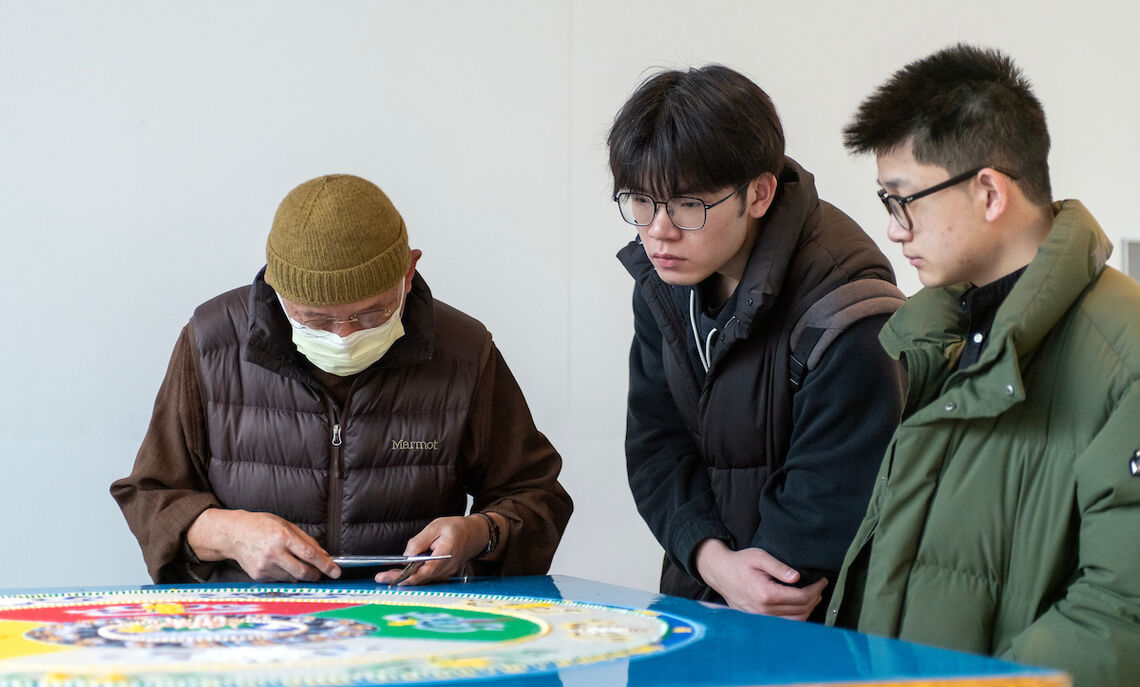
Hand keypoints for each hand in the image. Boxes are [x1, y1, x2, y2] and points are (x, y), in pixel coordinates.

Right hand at [186, 508, 339, 581]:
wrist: (234, 534)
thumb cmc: (262, 526)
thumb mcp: (286, 525)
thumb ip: (306, 540)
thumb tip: (324, 555)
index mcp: (282, 537)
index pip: (310, 555)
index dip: (326, 565)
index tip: (336, 571)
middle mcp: (273, 553)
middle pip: (303, 572)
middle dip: (316, 574)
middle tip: (320, 572)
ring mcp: (265, 566)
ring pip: (293, 578)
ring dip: (301, 574)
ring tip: (295, 562)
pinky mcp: (259, 576)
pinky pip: (281, 580)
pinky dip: (287, 575)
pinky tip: (280, 564)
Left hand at [374, 514, 496, 585]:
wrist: (475, 534)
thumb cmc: (457, 528)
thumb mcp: (436, 527)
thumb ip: (420, 541)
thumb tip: (406, 556)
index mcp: (445, 555)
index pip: (425, 571)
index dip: (408, 577)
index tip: (393, 578)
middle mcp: (446, 568)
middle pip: (420, 578)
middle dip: (399, 579)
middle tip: (380, 578)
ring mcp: (445, 573)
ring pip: (422, 579)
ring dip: (404, 579)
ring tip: (385, 576)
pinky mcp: (443, 573)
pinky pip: (426, 577)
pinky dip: (413, 576)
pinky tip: (400, 574)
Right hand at [694, 539, 826, 619]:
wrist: (720, 572)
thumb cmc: (740, 562)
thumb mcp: (759, 557)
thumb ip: (779, 567)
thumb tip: (797, 577)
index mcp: (766, 594)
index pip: (801, 597)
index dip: (815, 589)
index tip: (822, 581)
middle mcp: (764, 610)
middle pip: (801, 610)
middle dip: (815, 598)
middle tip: (820, 587)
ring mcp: (760, 617)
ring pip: (795, 621)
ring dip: (808, 609)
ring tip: (813, 596)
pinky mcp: (758, 620)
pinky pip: (784, 623)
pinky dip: (797, 617)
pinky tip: (801, 607)